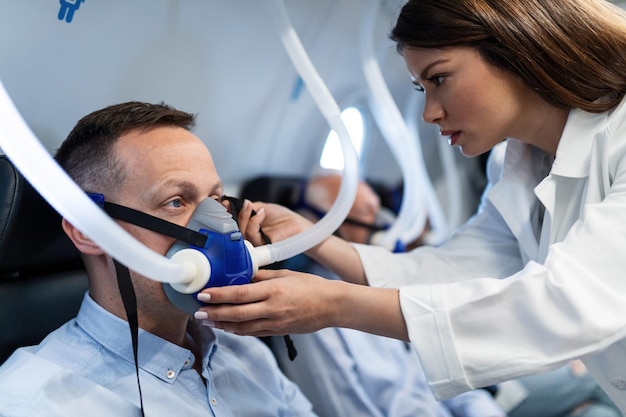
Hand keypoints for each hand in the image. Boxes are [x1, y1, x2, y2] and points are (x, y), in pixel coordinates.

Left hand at [195, 269, 338, 335]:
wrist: (332, 306)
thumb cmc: (311, 286)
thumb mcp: (286, 274)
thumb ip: (262, 276)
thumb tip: (242, 273)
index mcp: (274, 291)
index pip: (240, 294)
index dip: (220, 295)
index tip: (204, 293)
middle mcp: (272, 309)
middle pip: (237, 313)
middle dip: (214, 313)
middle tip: (197, 311)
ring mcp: (275, 323)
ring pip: (242, 327)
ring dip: (222, 324)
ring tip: (207, 320)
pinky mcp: (278, 331)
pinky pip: (253, 333)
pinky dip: (237, 330)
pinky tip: (227, 326)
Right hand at [235, 201, 313, 245]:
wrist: (298, 225)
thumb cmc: (283, 218)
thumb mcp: (262, 207)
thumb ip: (249, 208)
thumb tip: (237, 205)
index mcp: (248, 226)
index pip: (233, 221)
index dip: (228, 212)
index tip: (226, 203)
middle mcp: (249, 235)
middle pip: (234, 227)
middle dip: (237, 213)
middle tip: (243, 204)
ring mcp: (254, 242)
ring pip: (241, 231)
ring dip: (244, 217)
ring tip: (252, 207)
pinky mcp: (261, 246)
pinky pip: (251, 236)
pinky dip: (254, 222)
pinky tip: (261, 213)